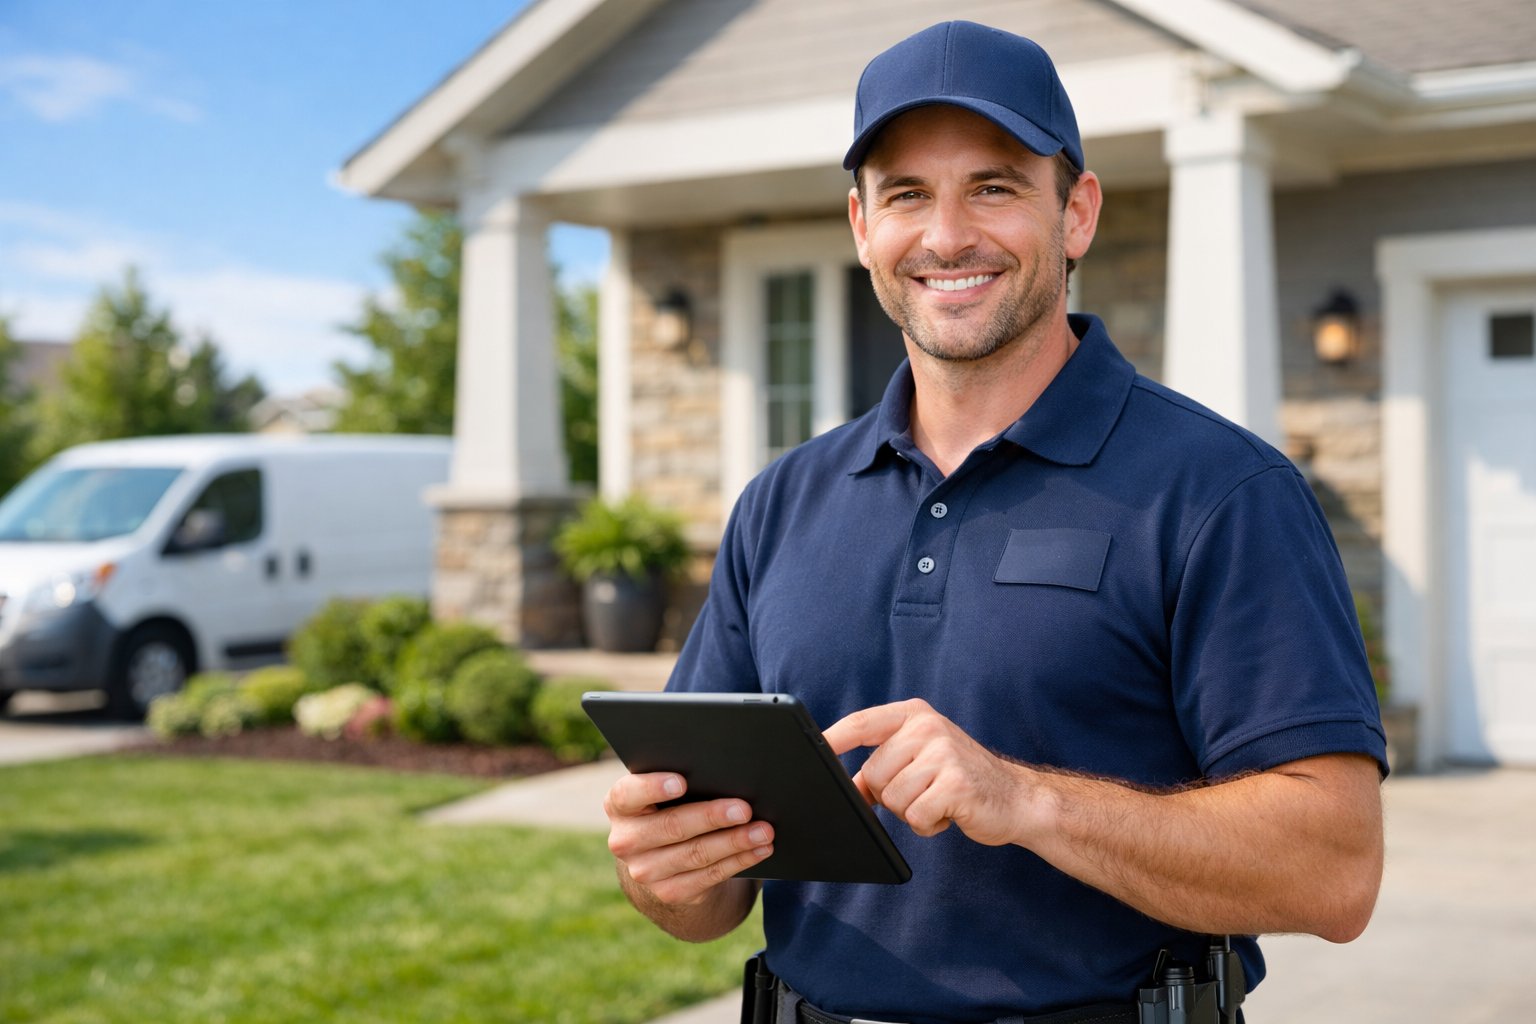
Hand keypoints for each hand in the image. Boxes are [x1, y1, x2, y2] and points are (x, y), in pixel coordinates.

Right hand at [603, 771, 774, 905]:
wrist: (660, 857)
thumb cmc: (668, 807)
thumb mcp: (661, 793)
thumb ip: (679, 780)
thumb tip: (723, 772)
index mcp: (619, 806)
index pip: (629, 794)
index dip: (653, 788)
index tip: (682, 781)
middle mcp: (626, 841)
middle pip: (672, 826)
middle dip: (712, 816)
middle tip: (745, 808)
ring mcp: (646, 871)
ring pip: (696, 854)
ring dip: (735, 842)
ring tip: (763, 830)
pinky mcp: (669, 893)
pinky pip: (710, 876)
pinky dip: (739, 861)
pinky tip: (760, 849)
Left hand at [823, 698, 1030, 845]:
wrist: (1016, 799)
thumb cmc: (959, 780)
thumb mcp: (919, 760)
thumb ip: (880, 765)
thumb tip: (840, 784)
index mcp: (914, 715)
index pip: (861, 723)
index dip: (832, 739)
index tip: (809, 751)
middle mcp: (928, 727)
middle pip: (874, 774)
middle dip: (892, 796)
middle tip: (925, 791)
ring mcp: (943, 753)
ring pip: (893, 798)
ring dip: (912, 812)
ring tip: (939, 800)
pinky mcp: (956, 784)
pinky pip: (916, 816)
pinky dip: (929, 825)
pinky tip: (950, 812)